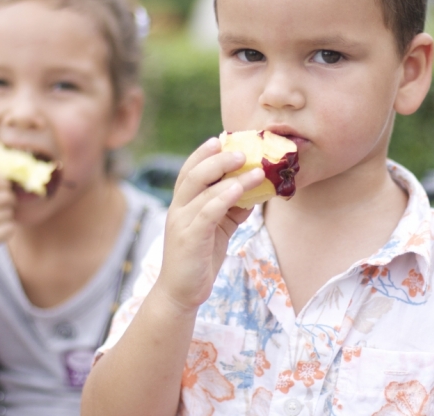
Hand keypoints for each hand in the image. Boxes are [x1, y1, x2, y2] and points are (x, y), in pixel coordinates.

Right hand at [156, 137, 264, 312]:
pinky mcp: (189, 238)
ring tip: (255, 168)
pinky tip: (242, 190)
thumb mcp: (219, 228)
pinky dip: (225, 197)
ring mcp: (181, 222)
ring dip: (230, 176)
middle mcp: (177, 208)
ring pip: (202, 189)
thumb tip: (255, 189)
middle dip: (218, 158)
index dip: (204, 153)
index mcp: (182, 204)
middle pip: (194, 173)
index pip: (190, 170)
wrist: (181, 293)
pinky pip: (207, 211)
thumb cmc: (200, 259)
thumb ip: (232, 208)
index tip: (223, 139)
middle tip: (242, 150)